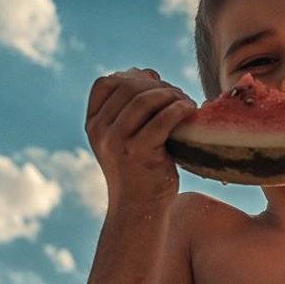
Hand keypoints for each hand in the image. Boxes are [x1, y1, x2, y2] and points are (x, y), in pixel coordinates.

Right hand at [85, 68, 196, 208]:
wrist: (139, 210)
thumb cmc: (140, 171)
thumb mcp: (125, 138)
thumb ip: (131, 108)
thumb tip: (148, 72)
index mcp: (94, 125)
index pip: (105, 83)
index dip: (131, 76)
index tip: (154, 83)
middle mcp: (101, 131)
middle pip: (128, 87)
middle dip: (158, 85)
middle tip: (178, 95)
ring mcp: (118, 142)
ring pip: (145, 100)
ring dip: (171, 94)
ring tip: (186, 103)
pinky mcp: (139, 153)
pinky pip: (163, 119)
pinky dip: (180, 109)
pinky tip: (190, 110)